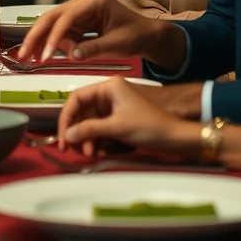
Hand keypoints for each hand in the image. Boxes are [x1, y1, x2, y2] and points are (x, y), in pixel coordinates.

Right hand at [17, 0, 182, 68]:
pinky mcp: (79, 20)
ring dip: (41, 40)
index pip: (67, 18)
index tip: (44, 56)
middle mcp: (83, 2)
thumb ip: (93, 48)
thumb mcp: (117, 44)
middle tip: (24, 54)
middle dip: (37, 35)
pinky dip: (53, 43)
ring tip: (31, 58)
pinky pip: (62, 31)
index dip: (53, 37)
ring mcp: (80, 10)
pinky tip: (46, 54)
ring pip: (53, 24)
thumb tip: (71, 55)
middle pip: (52, 16)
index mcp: (94, 1)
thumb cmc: (137, 35)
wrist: (149, 35)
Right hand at [58, 76, 200, 159]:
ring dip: (87, 138)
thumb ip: (89, 129)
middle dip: (78, 131)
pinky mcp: (120, 120)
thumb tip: (67, 135)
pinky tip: (99, 152)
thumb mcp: (117, 128)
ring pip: (91, 122)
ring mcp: (115, 107)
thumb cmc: (149, 127)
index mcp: (108, 86)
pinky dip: (98, 140)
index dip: (66, 117)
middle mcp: (109, 93)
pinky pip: (101, 129)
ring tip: (90, 153)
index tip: (62, 136)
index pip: (77, 97)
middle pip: (83, 111)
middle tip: (72, 149)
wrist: (178, 139)